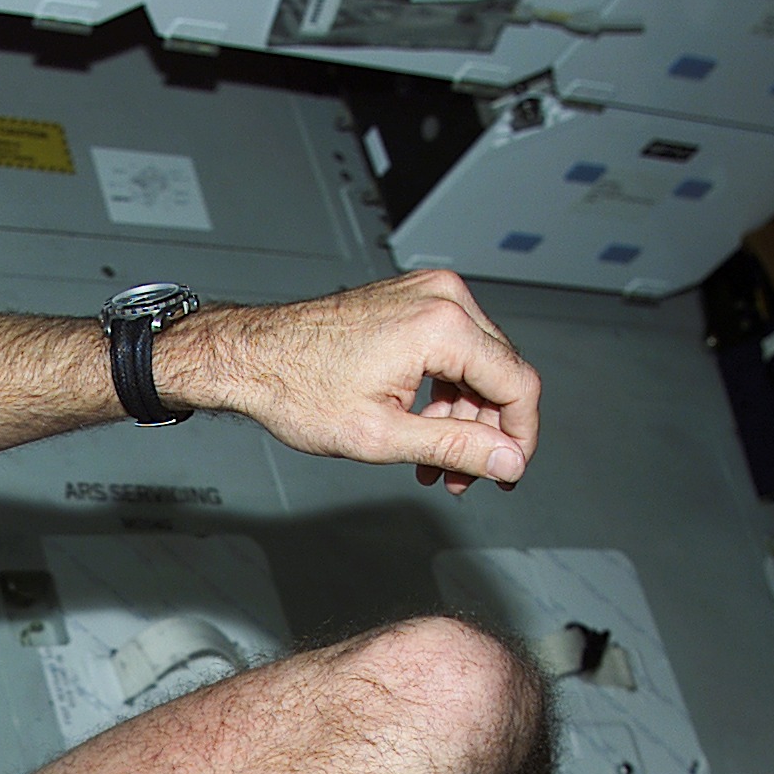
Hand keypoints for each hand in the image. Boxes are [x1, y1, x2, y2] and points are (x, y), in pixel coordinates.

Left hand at [169, 272, 541, 492]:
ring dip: (464, 419)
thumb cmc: (298, 388)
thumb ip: (455, 447)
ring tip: (435, 465)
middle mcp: (442, 298)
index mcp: (442, 324)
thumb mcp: (382, 435)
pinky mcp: (414, 301)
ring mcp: (428, 294)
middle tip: (465, 478)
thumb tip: (507, 460)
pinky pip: (454, 351)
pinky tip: (423, 430)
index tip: (509, 472)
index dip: (520, 437)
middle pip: (501, 374)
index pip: (518, 384)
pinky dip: (445, 394)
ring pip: (479, 366)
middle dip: (487, 433)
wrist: (254, 357)